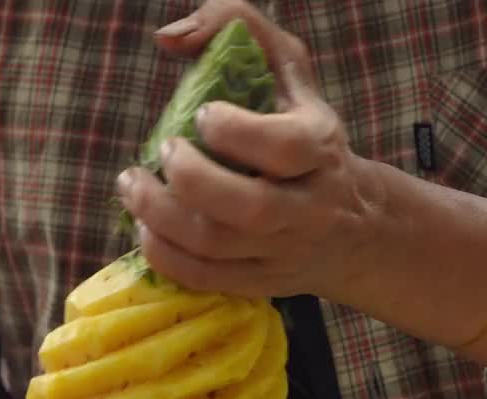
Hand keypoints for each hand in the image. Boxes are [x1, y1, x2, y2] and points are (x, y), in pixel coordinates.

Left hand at [116, 0, 385, 301]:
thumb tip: (170, 39)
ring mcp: (284, 250)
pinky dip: (166, 255)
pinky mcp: (261, 282)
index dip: (237, 132)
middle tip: (163, 151)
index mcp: (321, 147)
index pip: (286, 147)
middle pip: (249, 207)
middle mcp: (309, 206)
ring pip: (219, 246)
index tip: (203, 114)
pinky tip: (146, 227)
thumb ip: (239, 29)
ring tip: (133, 186)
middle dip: (190, 179)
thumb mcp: (289, 71)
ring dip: (162, 217)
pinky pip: (207, 279)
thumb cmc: (304, 131)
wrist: (352, 226)